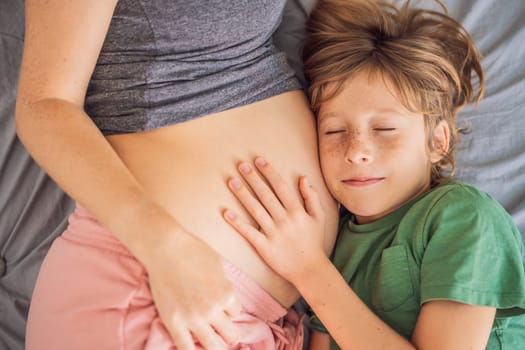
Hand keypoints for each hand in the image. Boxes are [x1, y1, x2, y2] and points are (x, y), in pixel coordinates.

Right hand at [144, 230, 241, 349]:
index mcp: (227, 294)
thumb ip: (224, 285)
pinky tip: (193, 346)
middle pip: (230, 334)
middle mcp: (214, 309)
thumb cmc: (192, 250)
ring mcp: (193, 318)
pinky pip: (186, 348)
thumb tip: (225, 297)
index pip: (236, 312)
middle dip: (228, 333)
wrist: (165, 248)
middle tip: (222, 331)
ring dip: (215, 345)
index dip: (229, 310)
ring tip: (212, 342)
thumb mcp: (218, 265)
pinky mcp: (174, 323)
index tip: (221, 307)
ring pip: (213, 346)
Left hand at [223, 157, 326, 284]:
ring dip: (243, 194)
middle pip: (266, 195)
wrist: (309, 270)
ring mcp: (274, 233)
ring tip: (232, 181)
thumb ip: (311, 197)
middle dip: (253, 178)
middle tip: (241, 165)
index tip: (258, 160)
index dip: (269, 172)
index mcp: (297, 211)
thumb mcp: (319, 217)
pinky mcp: (264, 247)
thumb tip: (304, 177)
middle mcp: (285, 220)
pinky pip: (249, 232)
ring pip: (255, 210)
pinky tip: (227, 213)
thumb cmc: (313, 241)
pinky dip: (237, 223)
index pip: (280, 186)